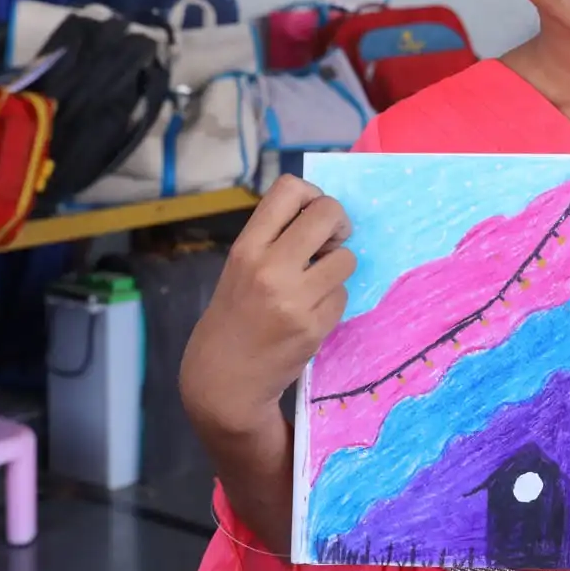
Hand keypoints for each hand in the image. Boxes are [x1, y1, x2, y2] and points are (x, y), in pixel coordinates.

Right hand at [180, 176, 356, 437]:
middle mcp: (270, 268)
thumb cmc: (233, 317)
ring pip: (346, 258)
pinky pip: (343, 295)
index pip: (288, 190)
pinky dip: (332, 300)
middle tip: (332, 241)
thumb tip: (323, 213)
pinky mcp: (314, 327)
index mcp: (247, 248)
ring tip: (316, 284)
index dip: (312, 194)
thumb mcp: (240, 268)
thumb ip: (274, 239)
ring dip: (337, 268)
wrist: (223, 380)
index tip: (313, 214)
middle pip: (328, 213)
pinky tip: (310, 314)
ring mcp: (294, 299)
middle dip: (339, 223)